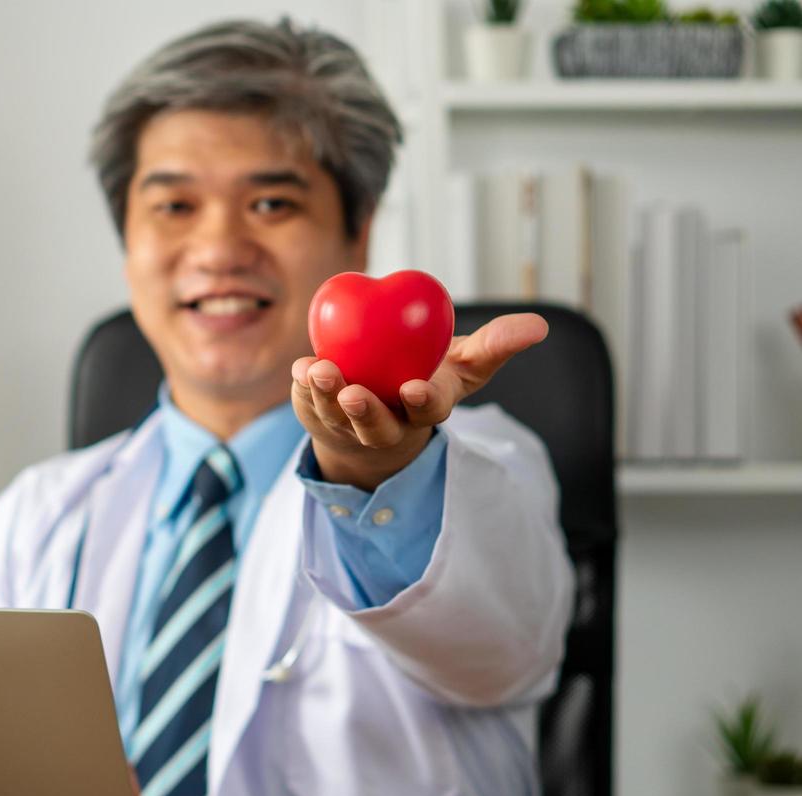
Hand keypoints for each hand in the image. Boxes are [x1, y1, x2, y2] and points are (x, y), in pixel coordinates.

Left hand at [291, 313, 548, 491]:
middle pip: (375, 426)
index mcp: (423, 409)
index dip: (421, 402)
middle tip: (355, 394)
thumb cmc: (426, 377)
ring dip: (326, 395)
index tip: (414, 389)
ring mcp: (348, 425)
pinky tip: (300, 368)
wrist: (380, 405)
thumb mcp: (463, 363)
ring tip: (317, 371)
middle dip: (365, 412)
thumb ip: (496, 345)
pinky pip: (307, 402)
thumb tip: (539, 326)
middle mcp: (385, 425)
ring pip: (336, 416)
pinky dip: (302, 386)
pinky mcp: (317, 415)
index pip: (426, 411)